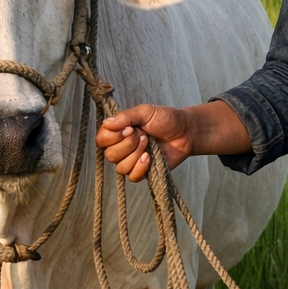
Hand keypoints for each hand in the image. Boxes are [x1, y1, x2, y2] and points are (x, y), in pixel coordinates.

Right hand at [95, 100, 252, 181]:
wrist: (186, 131)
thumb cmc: (166, 119)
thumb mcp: (145, 111)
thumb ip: (126, 116)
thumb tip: (106, 123)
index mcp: (118, 132)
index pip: (101, 139)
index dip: (112, 136)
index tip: (129, 129)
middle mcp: (121, 148)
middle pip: (110, 155)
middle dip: (128, 144)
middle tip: (144, 135)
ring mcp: (131, 161)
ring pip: (120, 167)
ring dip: (136, 154)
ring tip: (149, 143)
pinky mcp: (142, 172)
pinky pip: (132, 177)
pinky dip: (140, 167)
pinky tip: (149, 158)